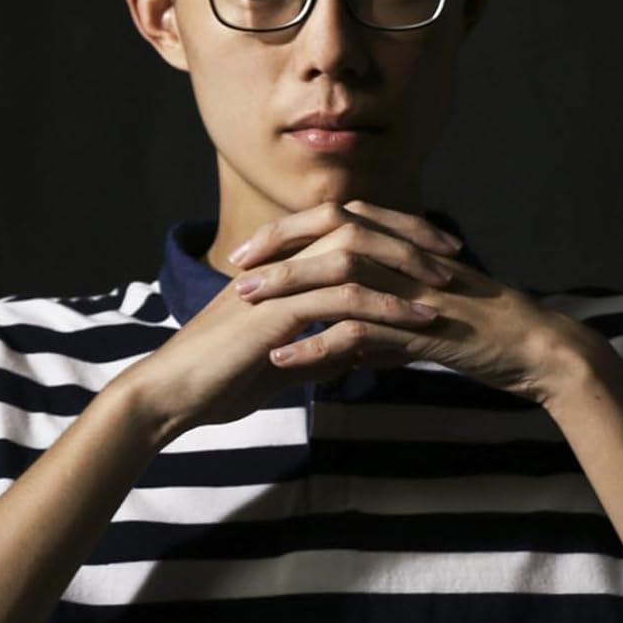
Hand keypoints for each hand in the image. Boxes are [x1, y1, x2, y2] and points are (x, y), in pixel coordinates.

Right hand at [118, 199, 456, 442]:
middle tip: (453, 254)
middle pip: (355, 224)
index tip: (434, 248)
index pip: (344, 228)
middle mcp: (279, 263)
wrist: (170, 397)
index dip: (391, 232)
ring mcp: (277, 283)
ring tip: (446, 287)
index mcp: (279, 266)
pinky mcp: (275, 312)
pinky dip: (384, 307)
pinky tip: (417, 322)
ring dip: (404, 268)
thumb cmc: (215, 382)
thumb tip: (348, 356)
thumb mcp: (278, 363)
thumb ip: (313, 351)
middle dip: (409, 236)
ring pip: (353, 253)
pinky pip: (340, 299)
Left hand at [224, 199, 605, 408]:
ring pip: (337, 278)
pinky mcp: (420, 324)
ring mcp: (412, 288)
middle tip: (235, 268)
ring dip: (287, 292)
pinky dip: (315, 344)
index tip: (249, 251)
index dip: (288, 232)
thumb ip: (378, 332)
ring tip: (244, 308)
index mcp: (404, 248)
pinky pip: (358, 330)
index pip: (335, 223)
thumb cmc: (481, 336)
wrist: (535, 350)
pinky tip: (283, 361)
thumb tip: (340, 351)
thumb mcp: (420, 326)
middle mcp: (405, 258)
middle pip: (328, 237)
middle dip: (277, 250)